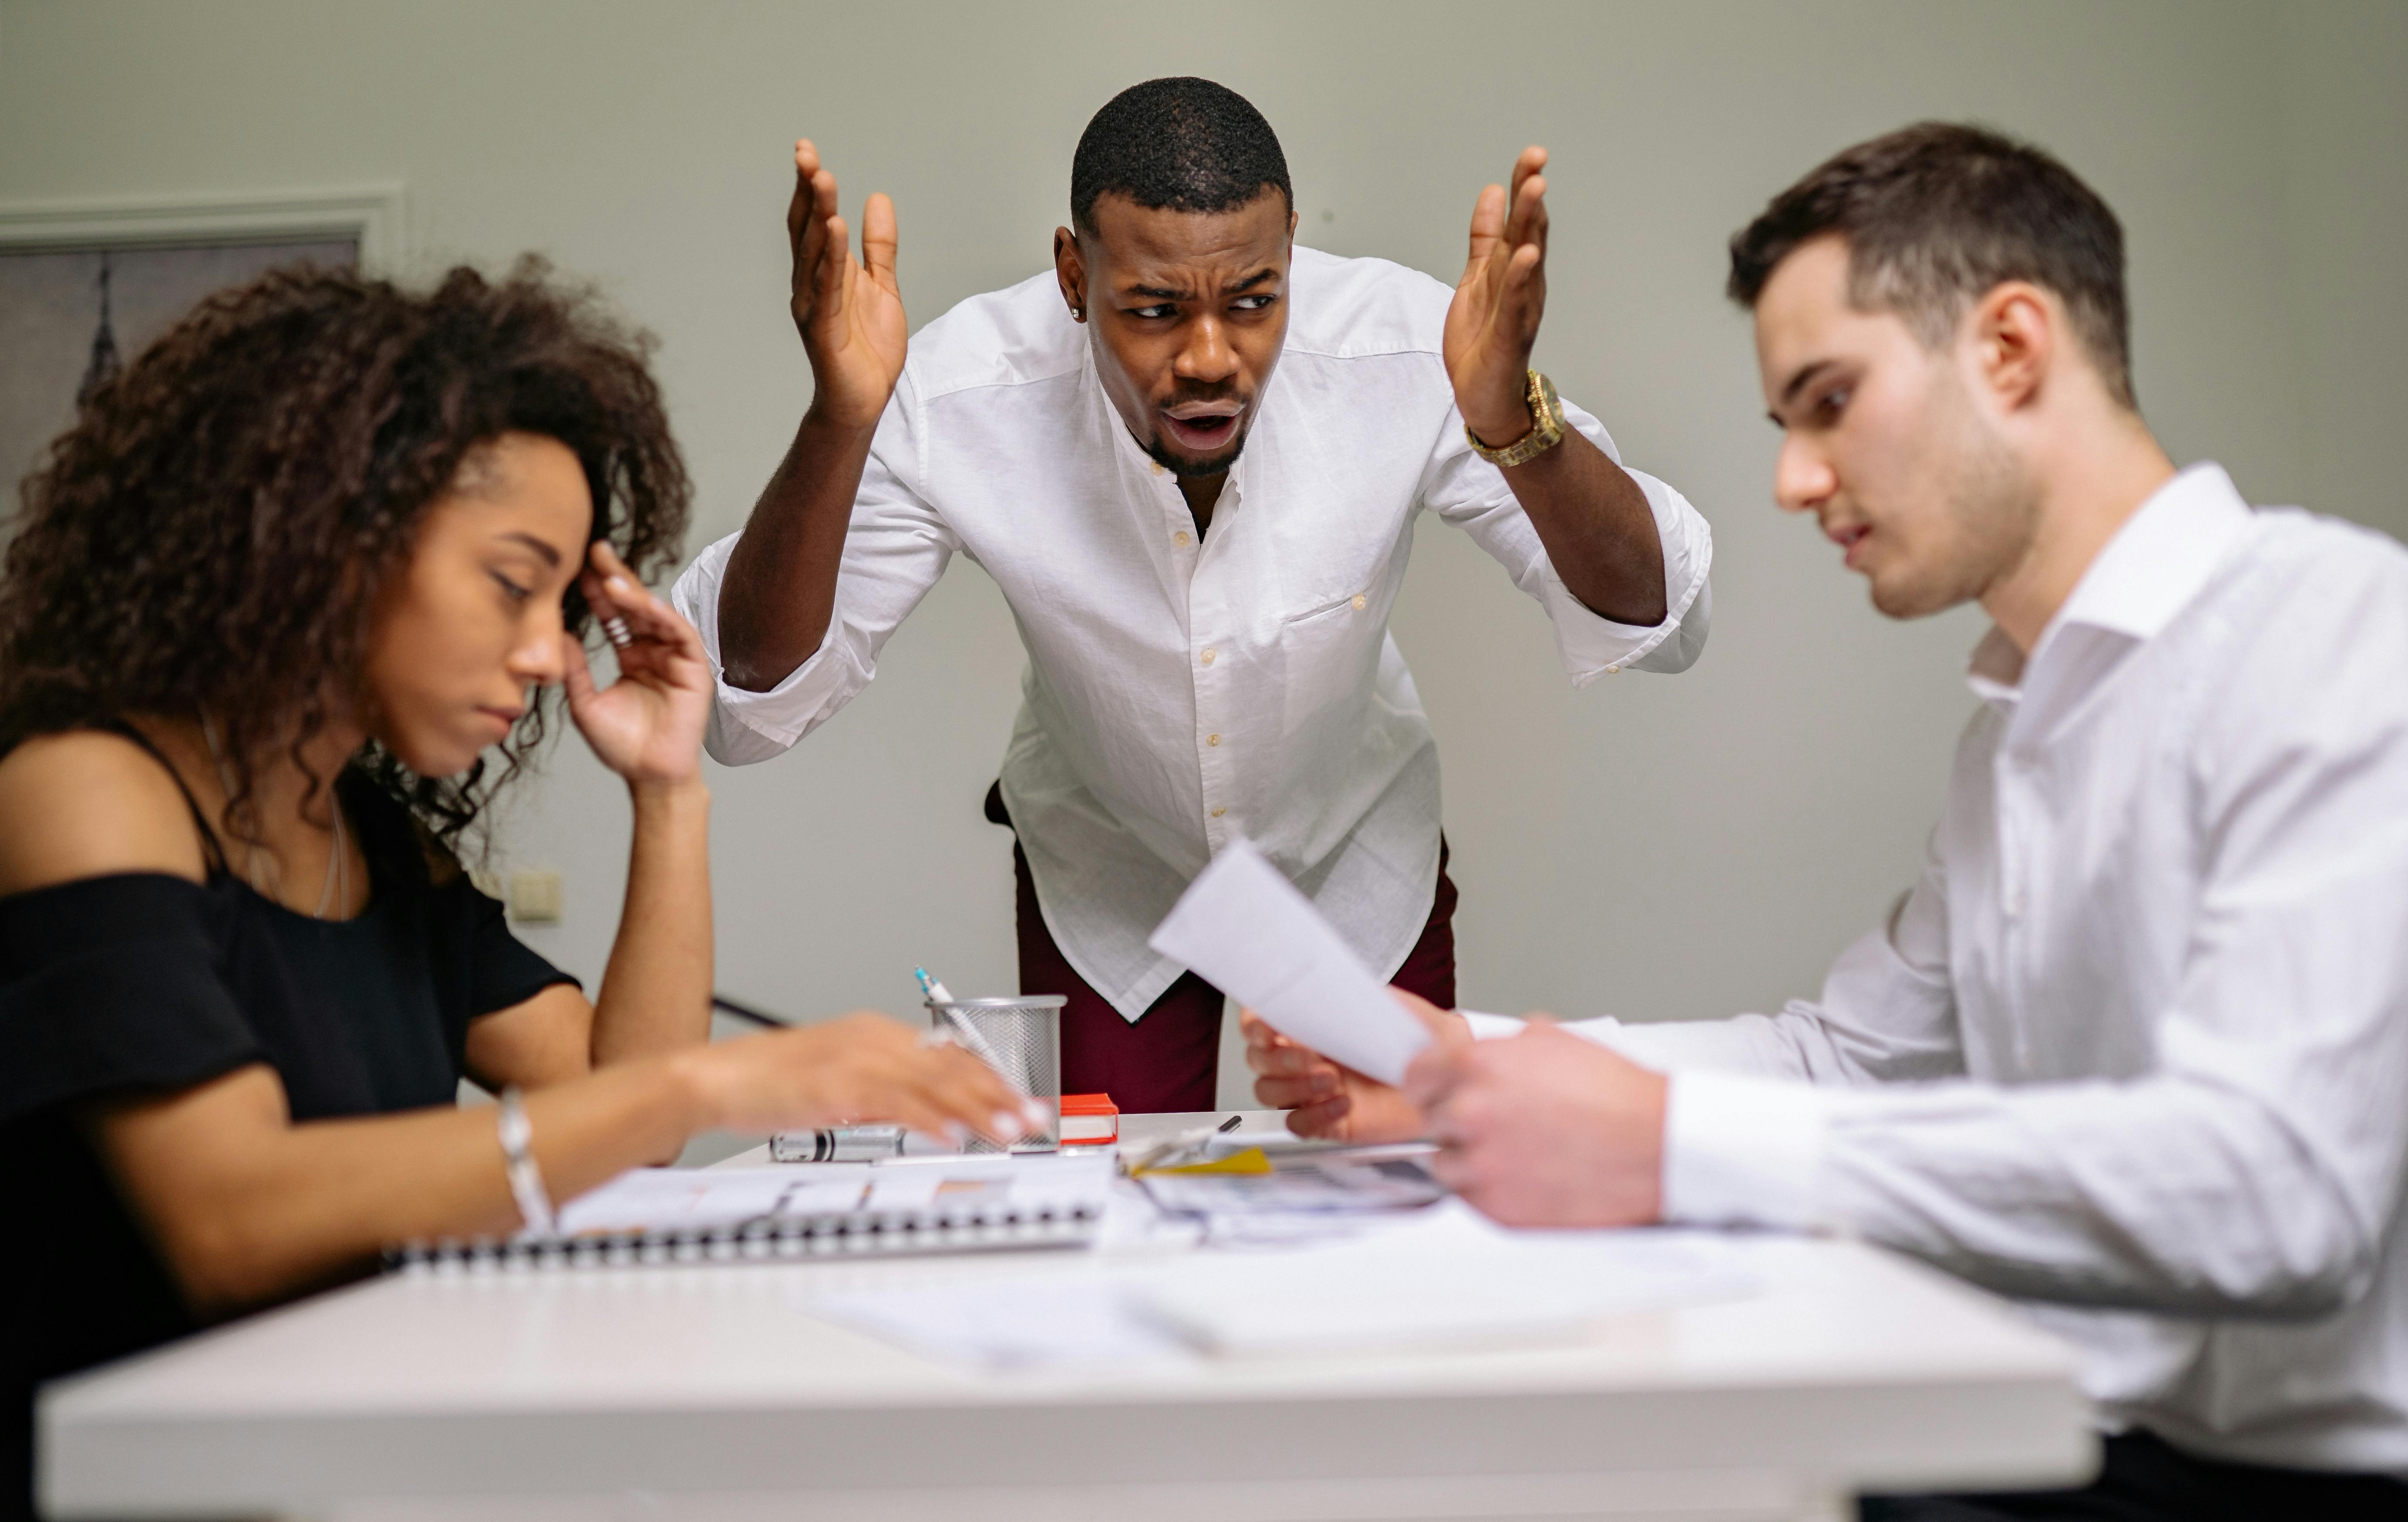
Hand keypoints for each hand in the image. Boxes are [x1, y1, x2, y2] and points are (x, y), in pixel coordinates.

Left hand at [562, 541, 710, 788]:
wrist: (649, 775)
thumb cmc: (621, 746)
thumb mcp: (585, 703)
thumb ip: (574, 669)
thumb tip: (557, 634)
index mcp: (631, 657)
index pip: (614, 616)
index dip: (597, 592)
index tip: (577, 567)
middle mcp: (654, 652)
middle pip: (635, 607)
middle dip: (617, 578)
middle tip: (597, 551)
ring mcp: (675, 658)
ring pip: (657, 615)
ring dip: (636, 595)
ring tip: (611, 579)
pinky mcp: (694, 669)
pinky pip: (680, 634)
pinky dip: (663, 616)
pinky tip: (643, 604)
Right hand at [682, 1012, 1047, 1146]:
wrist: (717, 1078)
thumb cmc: (768, 1083)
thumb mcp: (838, 1083)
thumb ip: (882, 1094)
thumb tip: (921, 1114)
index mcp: (876, 1034)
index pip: (949, 1055)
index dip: (990, 1079)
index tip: (1020, 1101)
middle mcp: (875, 1039)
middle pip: (952, 1067)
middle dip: (999, 1095)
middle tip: (1034, 1118)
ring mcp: (858, 1059)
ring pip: (934, 1084)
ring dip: (978, 1110)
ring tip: (1010, 1130)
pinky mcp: (840, 1084)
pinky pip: (897, 1103)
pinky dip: (930, 1120)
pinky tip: (954, 1136)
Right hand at [787, 138, 906, 429]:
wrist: (864, 401)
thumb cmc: (867, 348)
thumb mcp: (881, 286)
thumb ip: (879, 246)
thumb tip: (878, 199)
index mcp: (824, 273)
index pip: (812, 222)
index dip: (809, 187)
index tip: (808, 151)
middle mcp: (811, 285)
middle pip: (805, 230)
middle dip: (806, 191)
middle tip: (806, 153)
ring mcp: (813, 307)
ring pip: (811, 253)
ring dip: (816, 213)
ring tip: (822, 177)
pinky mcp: (823, 330)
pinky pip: (826, 287)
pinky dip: (828, 256)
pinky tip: (833, 227)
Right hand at [1244, 990, 1467, 1141]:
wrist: (1446, 1073)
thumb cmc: (1417, 1036)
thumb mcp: (1386, 1004)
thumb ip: (1349, 997)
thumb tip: (1320, 992)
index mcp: (1310, 1025)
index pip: (1260, 1024)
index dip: (1255, 1026)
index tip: (1267, 1026)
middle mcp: (1304, 1057)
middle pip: (1259, 1061)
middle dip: (1278, 1059)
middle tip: (1311, 1056)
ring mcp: (1312, 1090)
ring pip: (1270, 1092)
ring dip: (1294, 1085)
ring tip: (1332, 1079)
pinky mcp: (1327, 1121)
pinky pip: (1299, 1123)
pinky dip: (1314, 1116)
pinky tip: (1342, 1104)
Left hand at [1403, 1020, 1666, 1227]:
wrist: (1658, 1146)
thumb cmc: (1617, 1096)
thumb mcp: (1555, 1041)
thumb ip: (1504, 1046)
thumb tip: (1484, 1050)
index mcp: (1479, 1065)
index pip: (1414, 1075)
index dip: (1431, 1083)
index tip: (1440, 1091)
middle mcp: (1472, 1113)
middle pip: (1430, 1120)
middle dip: (1456, 1120)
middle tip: (1494, 1123)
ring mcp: (1482, 1164)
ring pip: (1445, 1164)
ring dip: (1469, 1158)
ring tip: (1514, 1152)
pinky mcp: (1498, 1208)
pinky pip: (1468, 1199)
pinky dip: (1489, 1189)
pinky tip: (1525, 1175)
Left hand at [1444, 146, 1550, 446]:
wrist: (1485, 395)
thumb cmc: (1483, 339)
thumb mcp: (1477, 278)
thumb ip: (1484, 238)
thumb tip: (1492, 191)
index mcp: (1512, 269)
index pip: (1521, 220)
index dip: (1524, 187)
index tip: (1531, 155)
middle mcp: (1524, 284)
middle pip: (1528, 232)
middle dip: (1531, 196)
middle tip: (1536, 160)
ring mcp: (1520, 309)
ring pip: (1526, 259)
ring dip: (1530, 224)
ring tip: (1535, 190)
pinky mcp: (1509, 335)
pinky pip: (1515, 302)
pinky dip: (1519, 278)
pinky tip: (1524, 255)